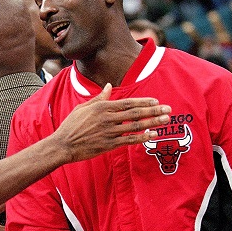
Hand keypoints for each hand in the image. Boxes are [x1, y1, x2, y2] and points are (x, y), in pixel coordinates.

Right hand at [53, 83, 170, 162]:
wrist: (63, 144)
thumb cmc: (71, 125)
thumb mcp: (83, 108)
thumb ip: (99, 97)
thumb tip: (109, 86)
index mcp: (102, 107)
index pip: (128, 103)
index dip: (143, 102)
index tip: (156, 101)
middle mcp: (108, 118)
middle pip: (135, 113)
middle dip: (154, 111)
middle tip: (168, 110)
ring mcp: (109, 132)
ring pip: (135, 126)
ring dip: (152, 123)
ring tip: (165, 121)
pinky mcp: (109, 145)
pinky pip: (129, 140)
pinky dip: (142, 137)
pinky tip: (152, 135)